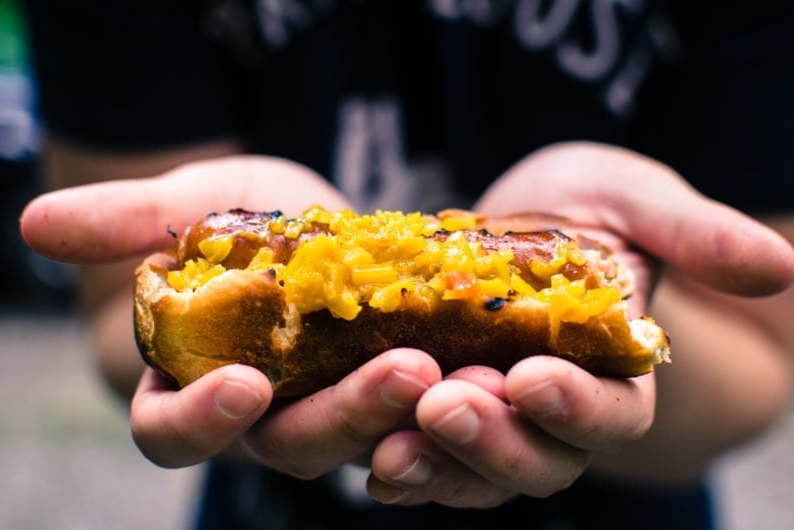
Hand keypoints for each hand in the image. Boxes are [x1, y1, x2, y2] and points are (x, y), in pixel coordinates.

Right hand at [20, 156, 444, 474]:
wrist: (308, 226)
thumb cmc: (233, 222)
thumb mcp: (188, 205)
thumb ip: (123, 222)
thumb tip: (33, 223)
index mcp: (192, 387)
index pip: (176, 433)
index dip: (201, 420)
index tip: (242, 385)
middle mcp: (261, 419)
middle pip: (292, 445)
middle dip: (344, 414)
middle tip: (402, 370)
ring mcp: (329, 410)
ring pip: (362, 439)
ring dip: (406, 413)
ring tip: (451, 367)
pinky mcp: (386, 393)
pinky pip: (415, 416)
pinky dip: (447, 402)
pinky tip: (487, 370)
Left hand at [364, 141, 793, 505]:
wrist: (520, 214)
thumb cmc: (587, 204)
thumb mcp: (636, 201)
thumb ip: (695, 235)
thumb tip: (779, 263)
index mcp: (615, 372)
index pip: (611, 413)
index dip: (575, 405)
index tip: (531, 377)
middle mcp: (557, 411)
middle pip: (539, 458)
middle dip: (493, 440)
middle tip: (443, 403)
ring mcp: (498, 417)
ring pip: (476, 469)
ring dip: (437, 464)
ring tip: (389, 448)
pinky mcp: (443, 405)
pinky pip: (426, 451)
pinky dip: (402, 460)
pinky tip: (370, 456)